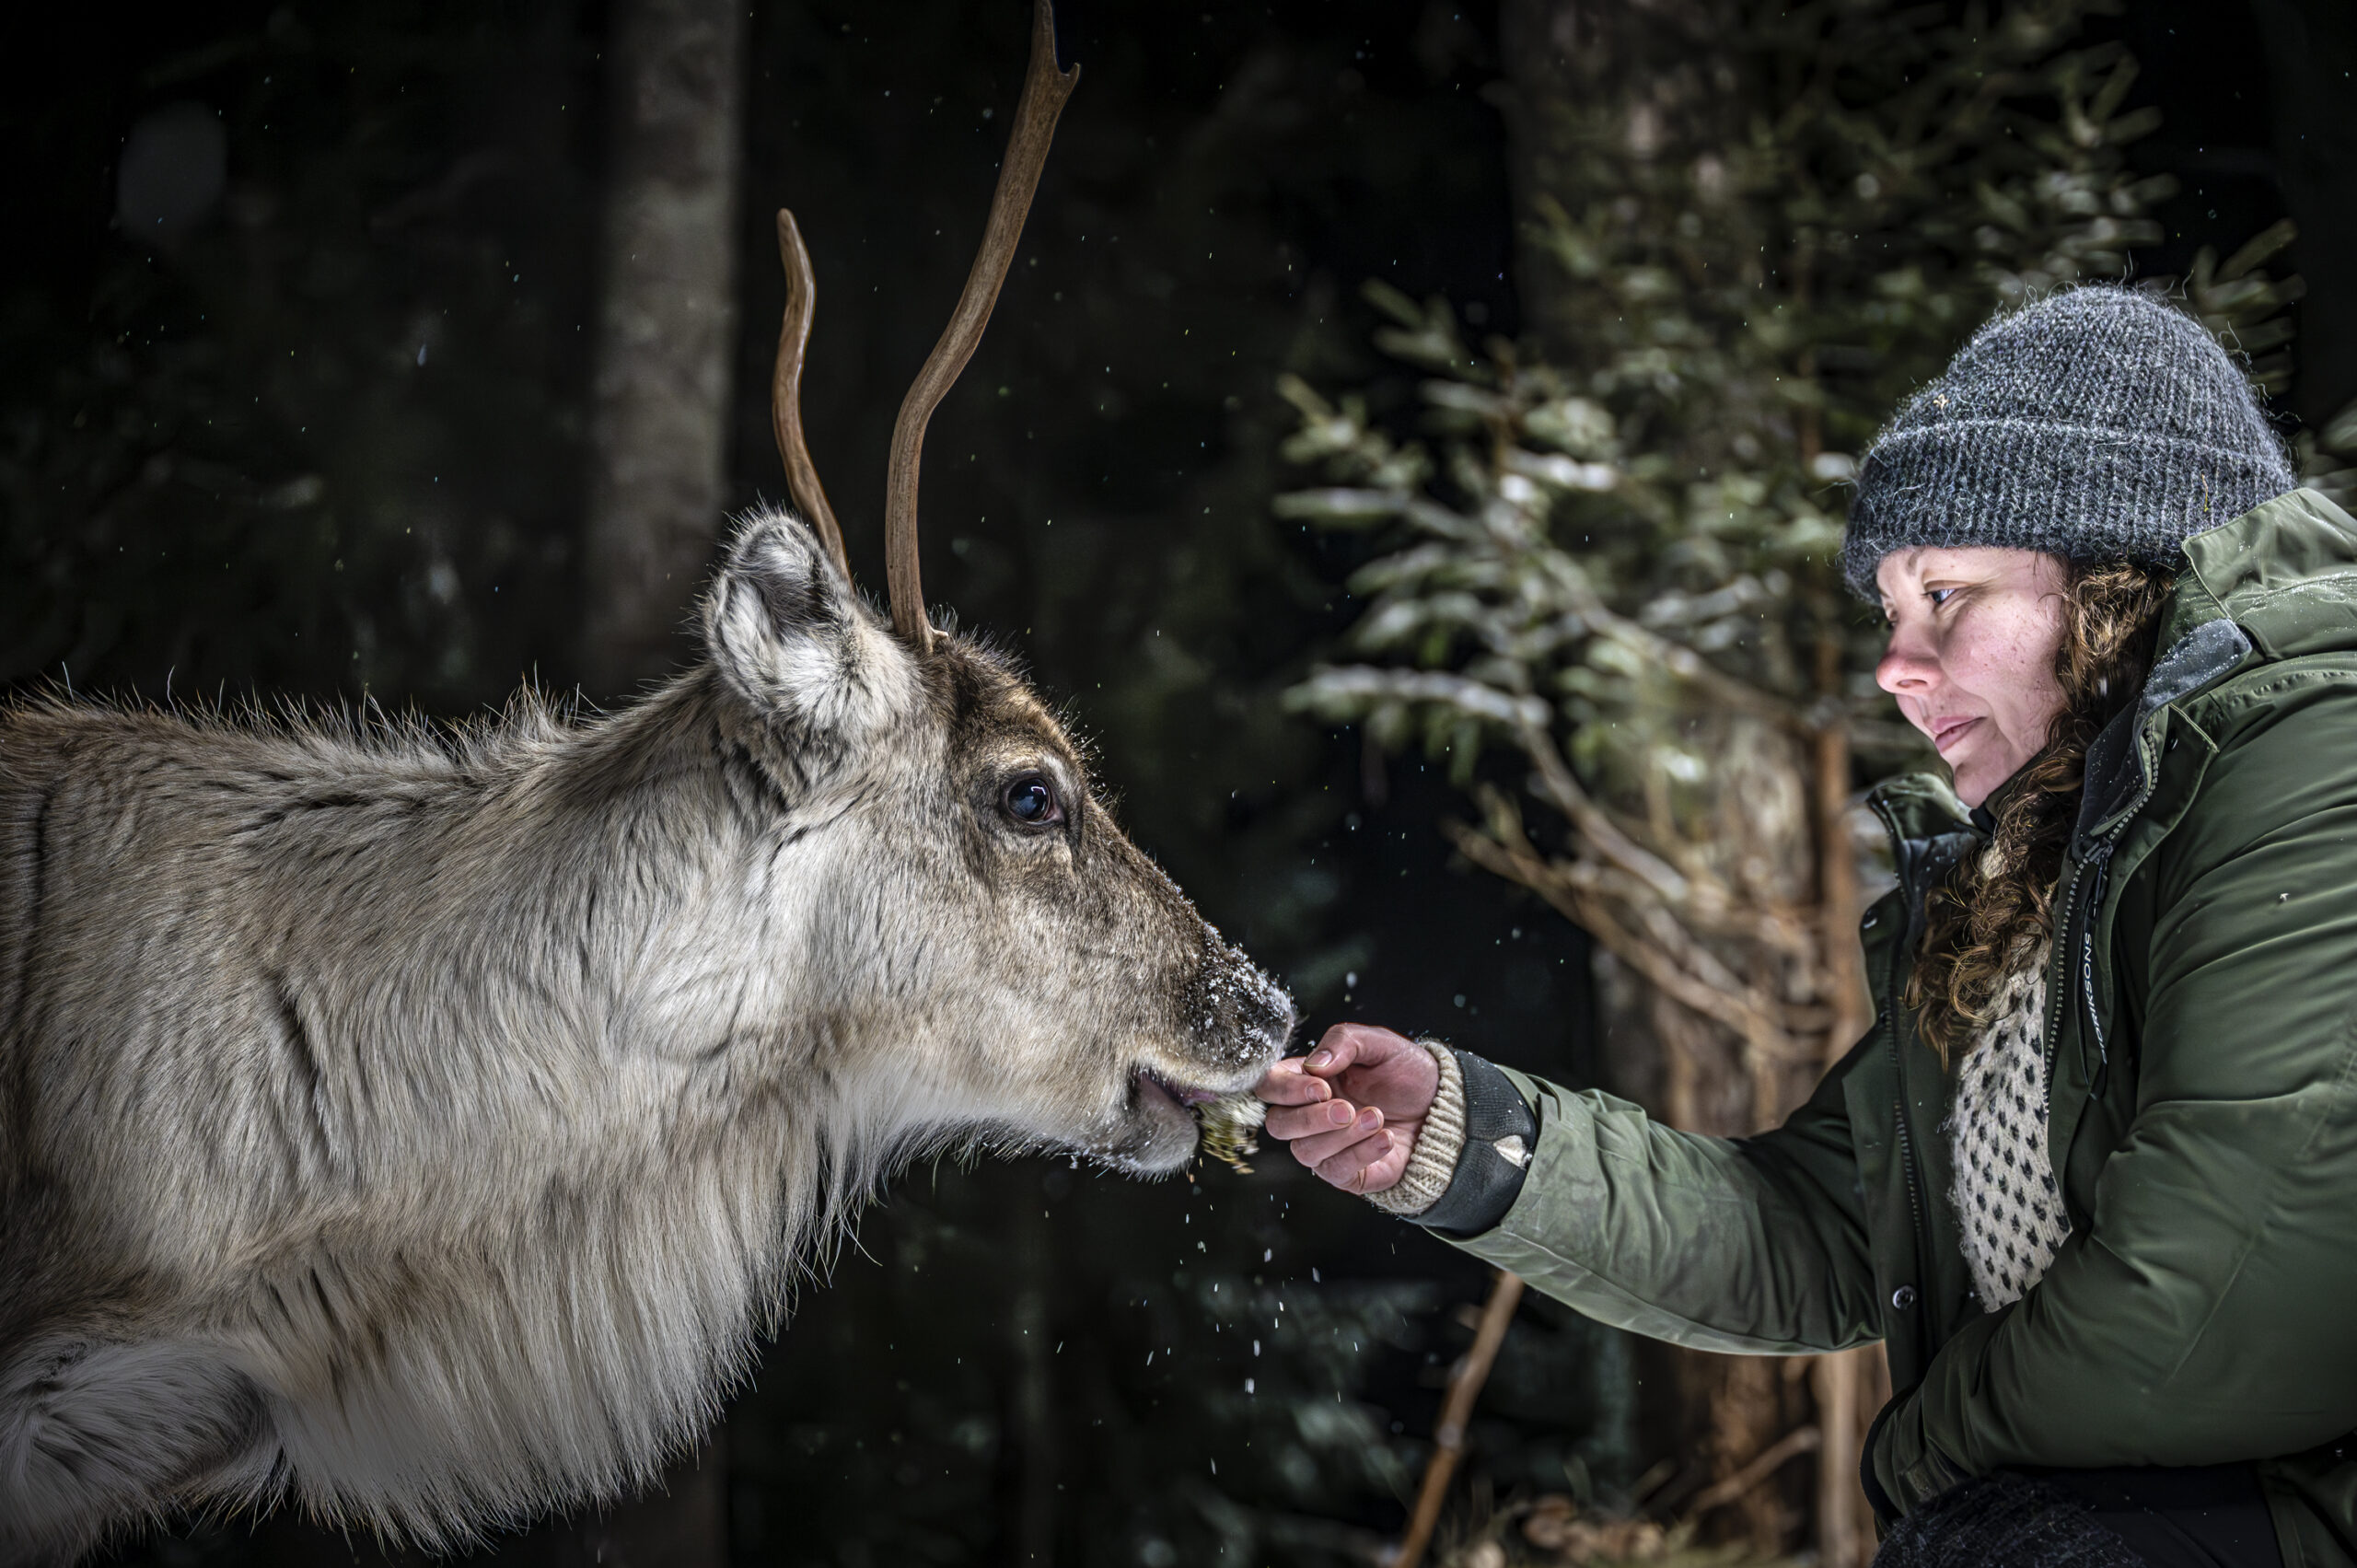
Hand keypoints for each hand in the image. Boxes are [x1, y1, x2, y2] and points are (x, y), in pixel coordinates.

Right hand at [1254, 1022, 1437, 1194]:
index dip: (1287, 1089)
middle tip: (1346, 1108)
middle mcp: (1309, 1115)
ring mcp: (1325, 1146)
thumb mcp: (1380, 1043)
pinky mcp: (1346, 1173)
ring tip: (1377, 1117)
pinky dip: (1361, 1153)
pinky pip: (1336, 1171)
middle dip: (1310, 1118)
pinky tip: (1386, 1137)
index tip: (1322, 1086)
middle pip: (1278, 1124)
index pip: (1270, 1086)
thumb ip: (1344, 1042)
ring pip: (1304, 1151)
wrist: (1440, 1106)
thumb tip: (1315, 1064)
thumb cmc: (1405, 1072)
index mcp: (1307, 1080)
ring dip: (1341, 1136)